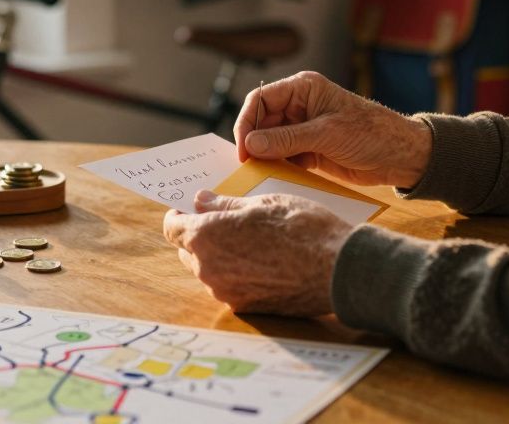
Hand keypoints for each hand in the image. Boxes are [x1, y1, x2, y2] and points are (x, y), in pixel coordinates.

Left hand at [162, 190, 353, 316]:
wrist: (336, 269)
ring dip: (218, 256)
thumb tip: (200, 201)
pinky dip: (236, 274)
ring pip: (208, 270)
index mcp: (206, 237)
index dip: (178, 216)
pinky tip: (261, 261)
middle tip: (223, 221)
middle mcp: (208, 269)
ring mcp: (226, 292)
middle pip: (188, 251)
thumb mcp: (262, 203)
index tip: (188, 210)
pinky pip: (229, 287)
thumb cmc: (301, 228)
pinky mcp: (246, 307)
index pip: (172, 228)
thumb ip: (225, 205)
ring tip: (248, 240)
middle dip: (199, 235)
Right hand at [235, 71, 431, 188]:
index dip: (247, 122)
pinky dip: (277, 167)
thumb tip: (251, 144)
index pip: (261, 100)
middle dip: (254, 141)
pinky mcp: (309, 150)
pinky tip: (277, 177)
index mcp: (303, 89)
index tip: (244, 148)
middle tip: (249, 165)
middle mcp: (300, 106)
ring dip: (264, 156)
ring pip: (270, 141)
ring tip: (260, 173)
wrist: (402, 157)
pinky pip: (283, 156)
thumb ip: (287, 139)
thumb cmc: (372, 134)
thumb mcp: (326, 134)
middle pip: (261, 121)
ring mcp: (304, 129)